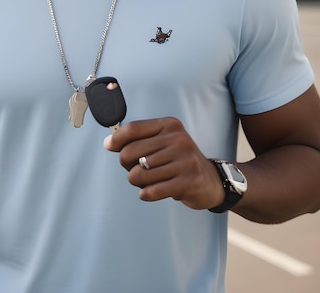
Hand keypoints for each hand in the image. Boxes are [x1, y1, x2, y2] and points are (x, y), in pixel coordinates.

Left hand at [104, 117, 224, 209]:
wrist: (210, 181)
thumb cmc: (178, 161)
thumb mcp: (163, 142)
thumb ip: (138, 139)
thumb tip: (109, 143)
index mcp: (170, 125)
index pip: (133, 128)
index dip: (117, 138)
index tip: (109, 146)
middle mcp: (178, 139)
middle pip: (130, 152)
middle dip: (127, 166)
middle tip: (139, 171)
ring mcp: (184, 160)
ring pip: (138, 174)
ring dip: (139, 182)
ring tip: (152, 181)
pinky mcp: (188, 181)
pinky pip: (151, 191)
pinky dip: (146, 194)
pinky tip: (152, 192)